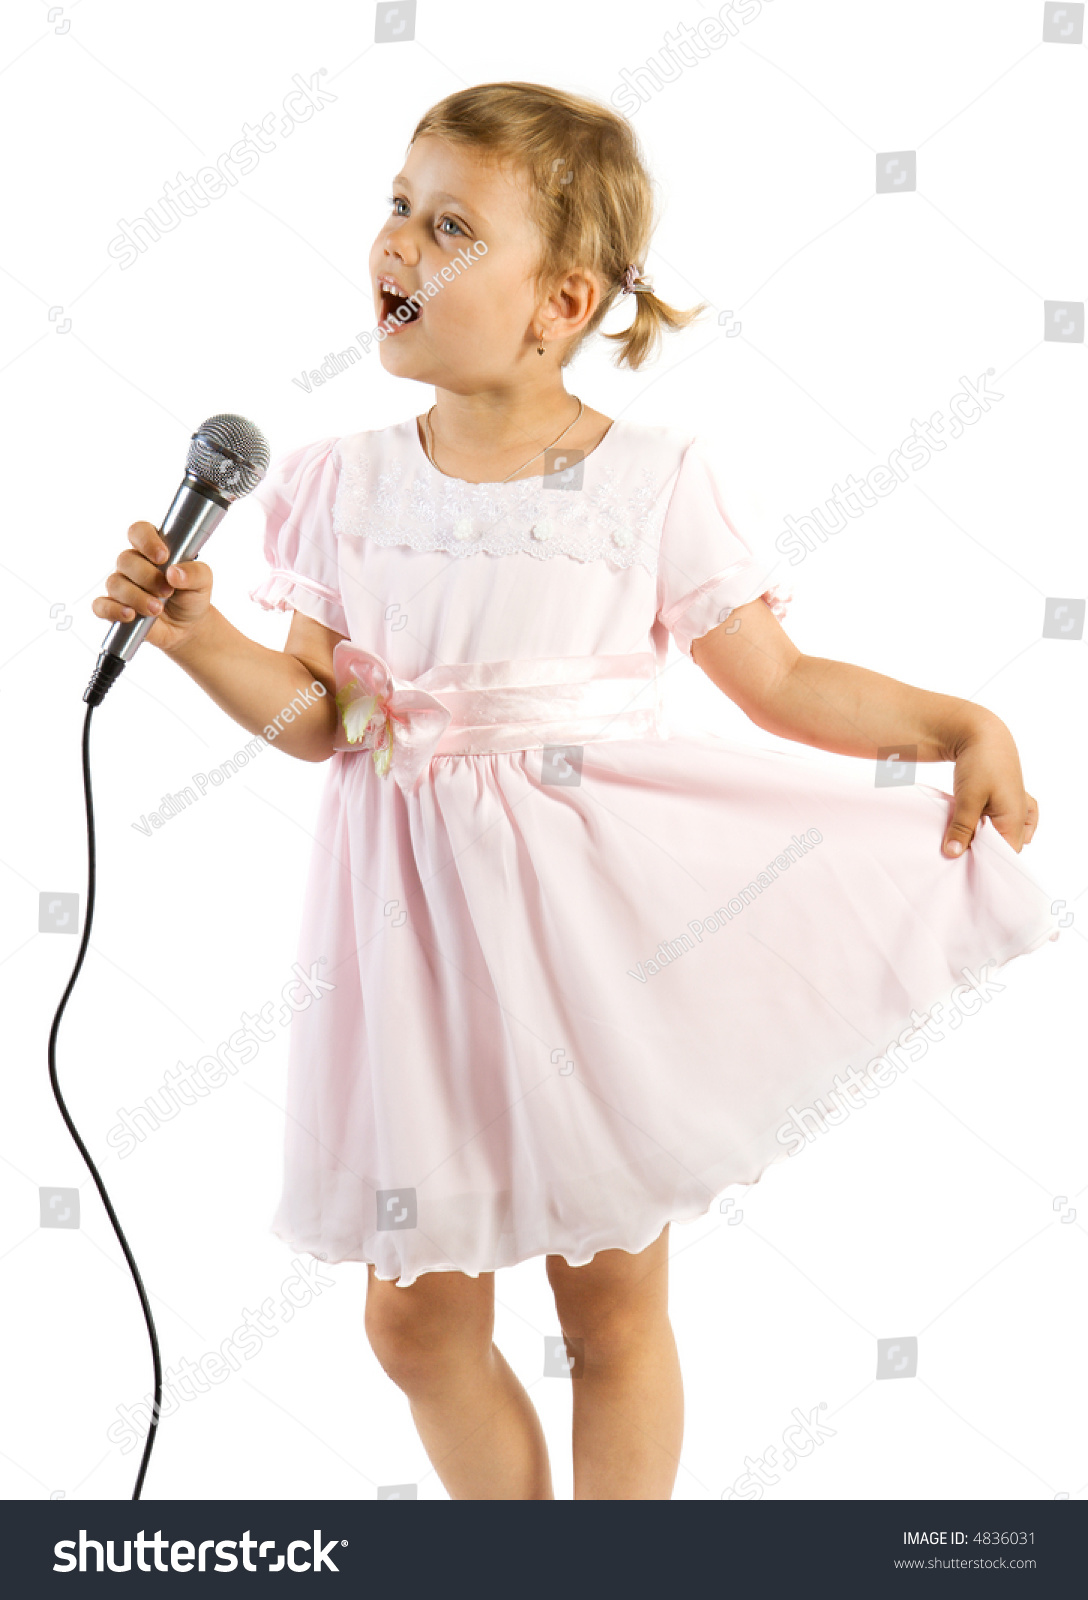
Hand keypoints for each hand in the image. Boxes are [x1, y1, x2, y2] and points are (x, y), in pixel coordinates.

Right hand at [91, 521, 213, 653]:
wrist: (187, 627)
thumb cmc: (191, 596)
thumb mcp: (203, 582)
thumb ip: (195, 573)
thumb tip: (174, 572)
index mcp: (152, 549)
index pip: (139, 531)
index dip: (147, 541)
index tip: (162, 557)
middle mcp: (133, 564)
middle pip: (126, 559)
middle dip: (147, 577)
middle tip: (167, 591)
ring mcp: (121, 586)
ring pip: (115, 583)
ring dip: (136, 597)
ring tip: (157, 609)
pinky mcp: (114, 608)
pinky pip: (101, 605)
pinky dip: (114, 610)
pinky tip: (130, 615)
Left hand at [943, 717, 1038, 857]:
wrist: (983, 733)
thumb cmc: (980, 763)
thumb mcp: (968, 798)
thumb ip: (962, 828)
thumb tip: (953, 853)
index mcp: (1015, 820)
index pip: (1005, 855)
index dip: (984, 861)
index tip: (961, 863)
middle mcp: (1021, 816)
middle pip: (1005, 846)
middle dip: (983, 850)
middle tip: (958, 851)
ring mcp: (1018, 806)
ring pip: (1005, 834)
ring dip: (986, 837)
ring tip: (967, 838)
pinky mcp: (1010, 798)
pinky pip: (1011, 821)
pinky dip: (997, 826)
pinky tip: (989, 828)